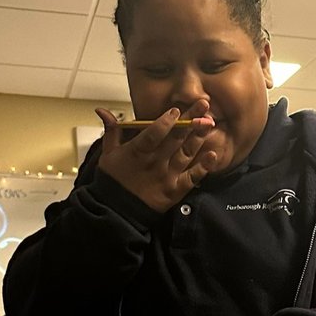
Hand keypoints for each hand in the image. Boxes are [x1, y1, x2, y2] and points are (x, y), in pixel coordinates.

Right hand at [94, 104, 217, 212]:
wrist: (118, 211)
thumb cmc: (113, 179)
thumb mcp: (108, 154)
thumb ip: (112, 130)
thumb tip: (102, 110)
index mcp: (137, 151)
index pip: (154, 133)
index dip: (166, 121)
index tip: (176, 109)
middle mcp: (155, 162)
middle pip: (175, 138)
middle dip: (190, 120)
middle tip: (203, 105)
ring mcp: (167, 176)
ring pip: (186, 153)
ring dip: (199, 138)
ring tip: (210, 123)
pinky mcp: (176, 190)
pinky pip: (192, 177)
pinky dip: (203, 167)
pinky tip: (212, 154)